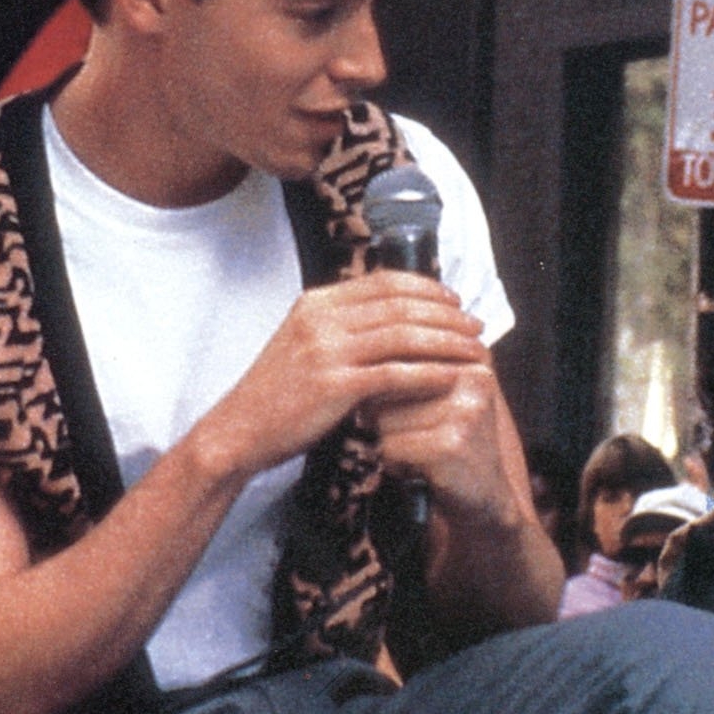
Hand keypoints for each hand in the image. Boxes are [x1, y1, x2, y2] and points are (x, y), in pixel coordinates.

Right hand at [191, 269, 486, 481]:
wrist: (239, 431)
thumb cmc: (276, 395)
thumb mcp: (302, 343)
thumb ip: (339, 326)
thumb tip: (385, 317)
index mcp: (315, 304)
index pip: (384, 282)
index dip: (427, 289)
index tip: (454, 302)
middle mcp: (321, 320)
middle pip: (400, 305)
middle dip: (446, 315)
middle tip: (474, 326)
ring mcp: (326, 351)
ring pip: (404, 336)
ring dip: (446, 342)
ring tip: (473, 350)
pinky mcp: (334, 386)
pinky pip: (395, 374)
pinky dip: (429, 373)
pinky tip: (450, 378)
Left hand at [367, 359, 516, 523]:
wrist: (486, 497)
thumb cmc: (450, 443)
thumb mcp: (435, 397)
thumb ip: (405, 372)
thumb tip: (358, 369)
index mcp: (469, 357)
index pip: (398, 357)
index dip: (387, 388)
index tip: (409, 411)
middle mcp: (472, 376)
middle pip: (387, 387)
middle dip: (389, 419)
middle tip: (421, 439)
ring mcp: (465, 410)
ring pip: (384, 418)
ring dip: (392, 442)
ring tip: (423, 453)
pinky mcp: (453, 442)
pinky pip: (392, 446)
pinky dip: (396, 463)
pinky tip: (422, 469)